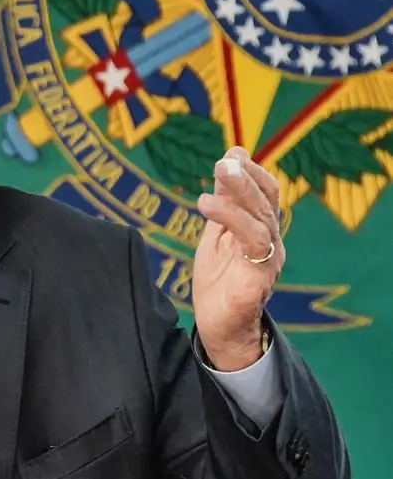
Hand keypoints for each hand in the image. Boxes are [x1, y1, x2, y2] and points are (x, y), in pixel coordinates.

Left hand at [193, 146, 284, 371]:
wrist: (219, 327)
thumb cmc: (219, 281)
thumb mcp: (216, 234)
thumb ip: (223, 201)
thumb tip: (228, 161)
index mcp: (261, 230)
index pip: (266, 193)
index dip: (253, 171)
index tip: (234, 151)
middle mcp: (271, 241)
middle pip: (266, 201)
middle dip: (247, 176)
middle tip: (226, 159)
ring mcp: (268, 259)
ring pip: (262, 218)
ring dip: (239, 193)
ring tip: (218, 174)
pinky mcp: (259, 277)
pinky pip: (253, 242)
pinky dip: (233, 219)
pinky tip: (208, 205)